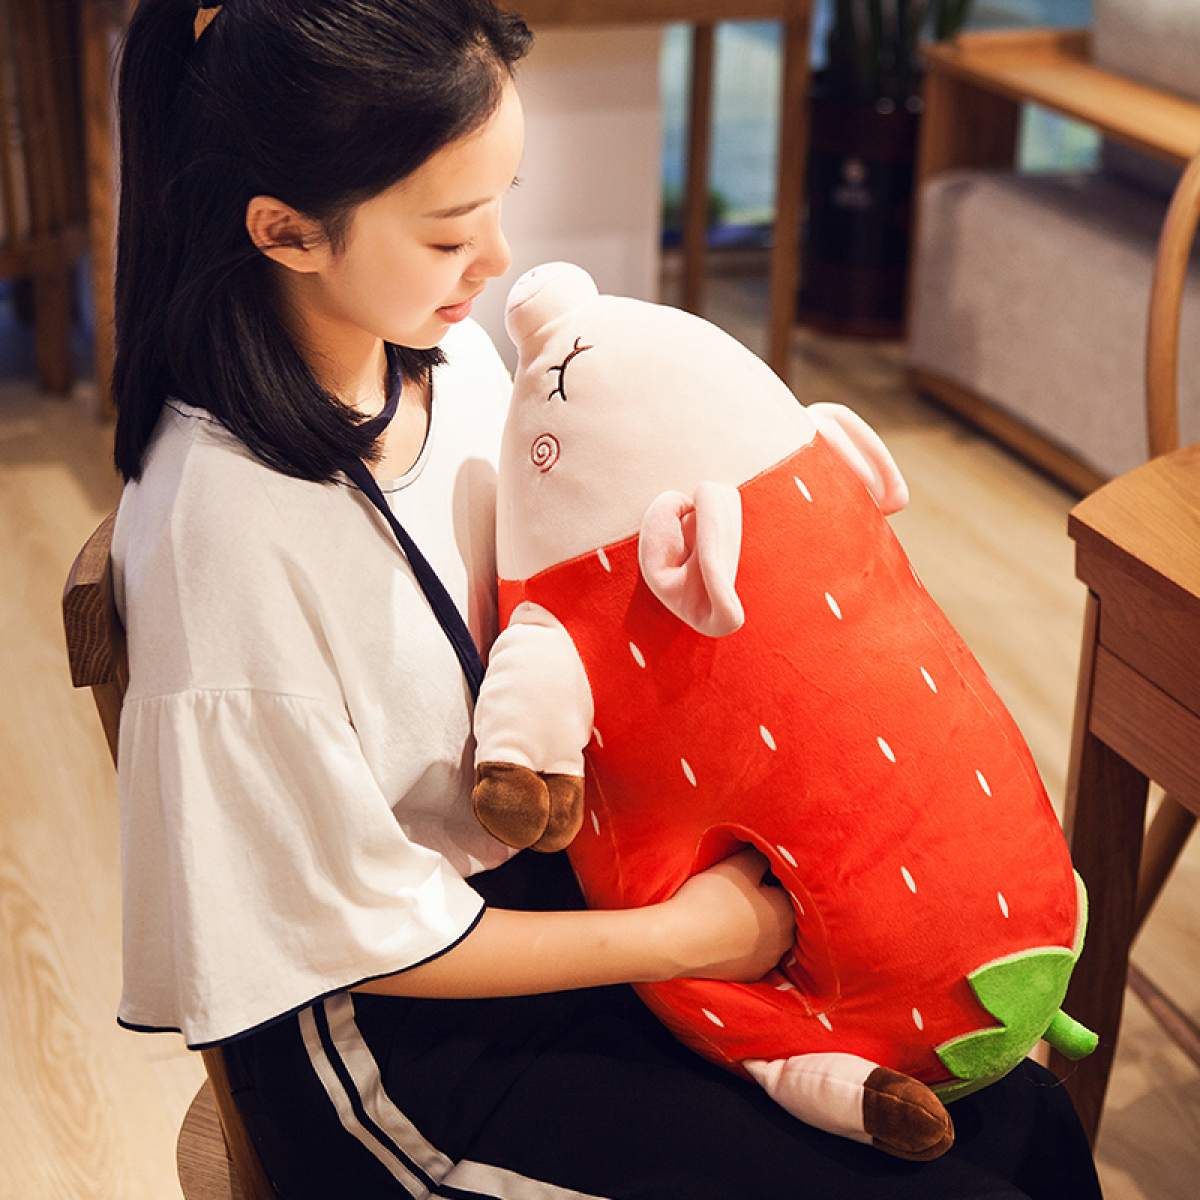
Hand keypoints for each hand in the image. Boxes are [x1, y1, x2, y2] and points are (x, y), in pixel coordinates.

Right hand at [659, 847, 795, 982]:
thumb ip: (761, 856)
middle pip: (780, 911)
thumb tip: (772, 856)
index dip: (769, 874)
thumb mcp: (739, 864)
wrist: (678, 942)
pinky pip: (752, 953)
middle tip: (740, 888)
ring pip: (768, 934)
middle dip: (767, 899)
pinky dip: (743, 943)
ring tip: (730, 911)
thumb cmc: (711, 899)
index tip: (749, 870)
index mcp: (787, 912)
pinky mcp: (748, 976)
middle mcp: (785, 940)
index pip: (787, 885)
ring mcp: (766, 962)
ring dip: (756, 923)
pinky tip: (724, 933)